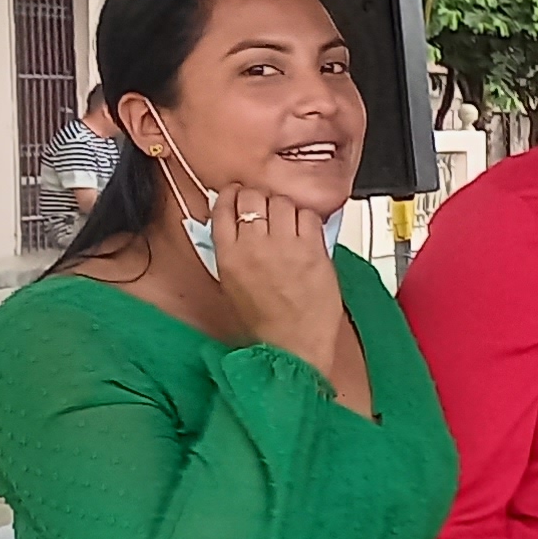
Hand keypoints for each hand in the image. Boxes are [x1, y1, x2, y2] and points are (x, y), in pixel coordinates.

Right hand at [210, 183, 344, 356]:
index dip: (234, 194)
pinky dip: (307, 219)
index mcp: (228, 254)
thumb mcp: (231, 283)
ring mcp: (285, 246)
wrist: (292, 345)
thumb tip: (235, 222)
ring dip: (284, 207)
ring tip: (287, 223)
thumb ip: (232, 249)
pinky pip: (309, 216)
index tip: (239, 193)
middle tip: (266, 207)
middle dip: (259, 198)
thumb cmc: (264, 321)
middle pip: (253, 196)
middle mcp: (254, 245)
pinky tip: (305, 233)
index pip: (225, 205)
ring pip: (282, 201)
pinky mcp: (313, 250)